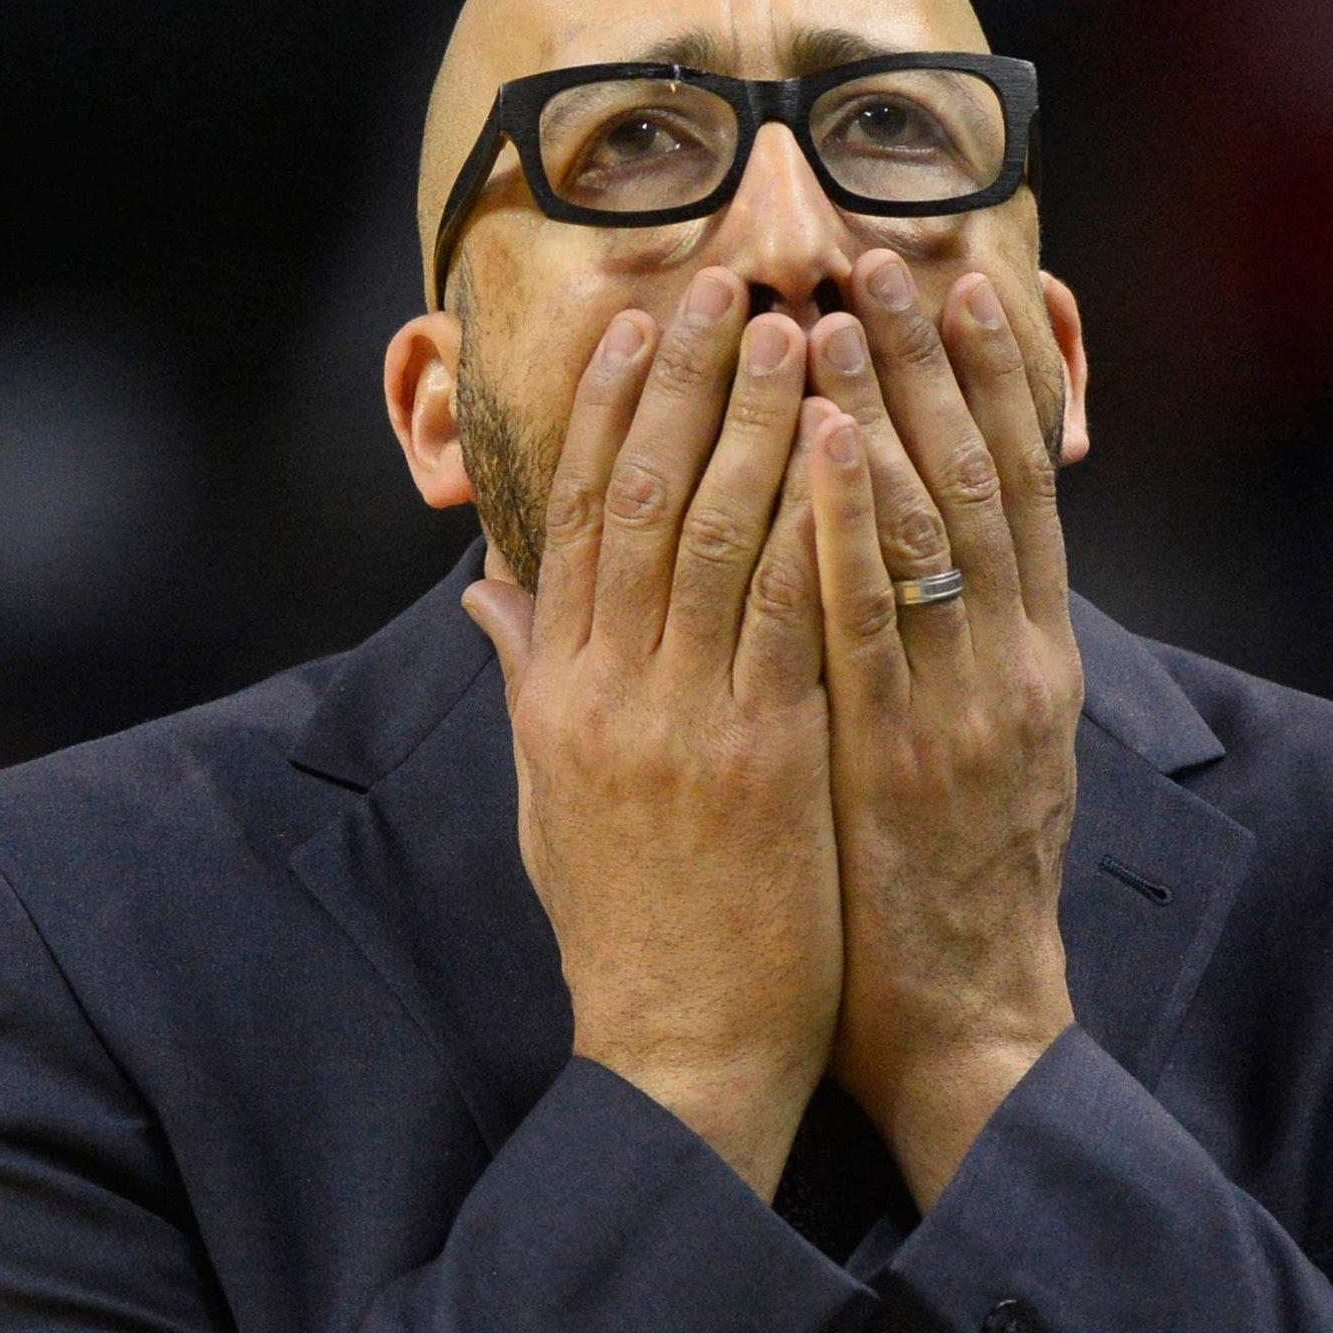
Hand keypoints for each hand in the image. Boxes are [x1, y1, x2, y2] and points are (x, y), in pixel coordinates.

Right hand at [461, 270, 835, 1199]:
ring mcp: (683, 721)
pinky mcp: (763, 758)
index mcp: (556, 694)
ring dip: (755, 419)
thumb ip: (526, 682)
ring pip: (714, 534)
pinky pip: (791, 611)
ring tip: (793, 325)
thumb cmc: (627, 931)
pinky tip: (842, 443)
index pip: (574, 517)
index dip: (605, 410)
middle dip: (682, 379)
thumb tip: (489, 593)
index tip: (637, 323)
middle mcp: (607, 691)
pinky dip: (814, 517)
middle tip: (722, 280)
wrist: (675, 1052)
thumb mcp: (549, 799)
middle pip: (638, 498)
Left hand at [800, 248, 1083, 1208]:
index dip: (993, 381)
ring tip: (847, 305)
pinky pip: (870, 616)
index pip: (1017, 489)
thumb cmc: (943, 898)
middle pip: (983, 477)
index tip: (963, 280)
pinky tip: (816, 439)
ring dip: (888, 404)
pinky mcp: (902, 754)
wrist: (971, 1027)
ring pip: (933, 526)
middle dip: (940, 359)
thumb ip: (940, 662)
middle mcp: (1014, 664)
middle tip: (894, 250)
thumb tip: (911, 576)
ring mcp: (964, 706)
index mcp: (1030, 661)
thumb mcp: (962, 758)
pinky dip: (846, 519)